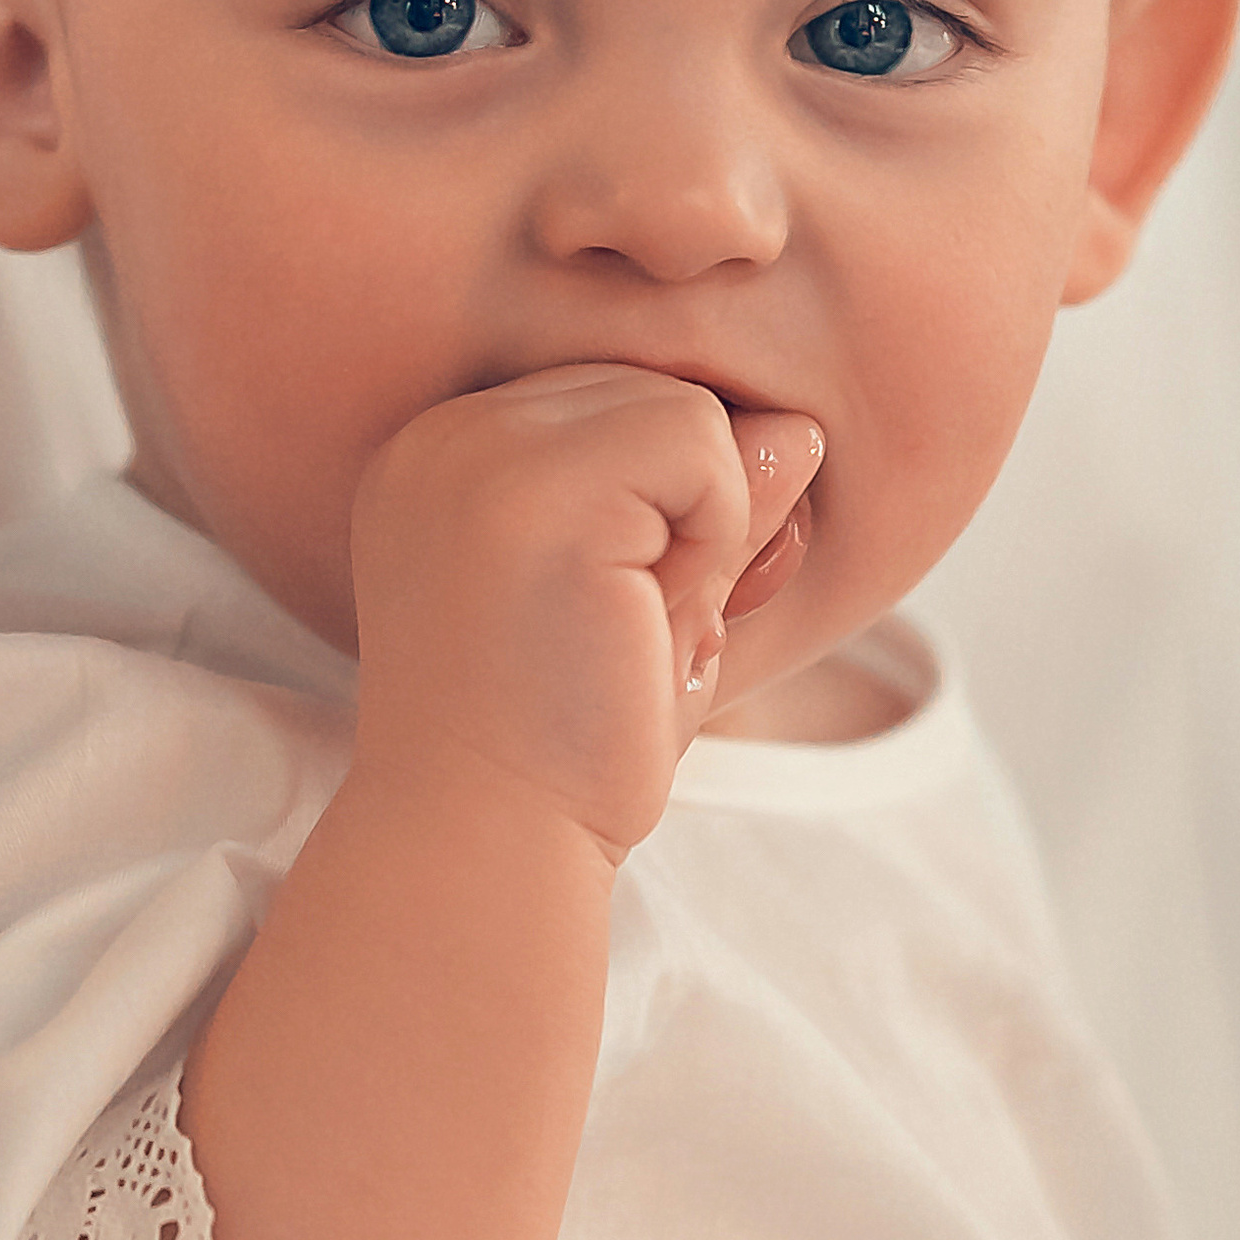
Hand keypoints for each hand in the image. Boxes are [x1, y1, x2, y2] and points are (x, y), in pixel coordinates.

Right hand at [347, 365, 823, 863]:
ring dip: (701, 527)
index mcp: (443, 460)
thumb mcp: (644, 606)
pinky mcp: (534, 484)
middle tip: (616, 635)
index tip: (602, 623)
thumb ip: (705, 508)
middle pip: (649, 392)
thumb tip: (798, 428)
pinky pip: (700, 437)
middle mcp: (441, 436)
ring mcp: (478, 450)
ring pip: (685, 407)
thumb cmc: (561, 750)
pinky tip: (644, 617)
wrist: (487, 847)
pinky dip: (715, 531)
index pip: (612, 407)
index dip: (658, 515)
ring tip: (623, 629)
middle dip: (683, 515)